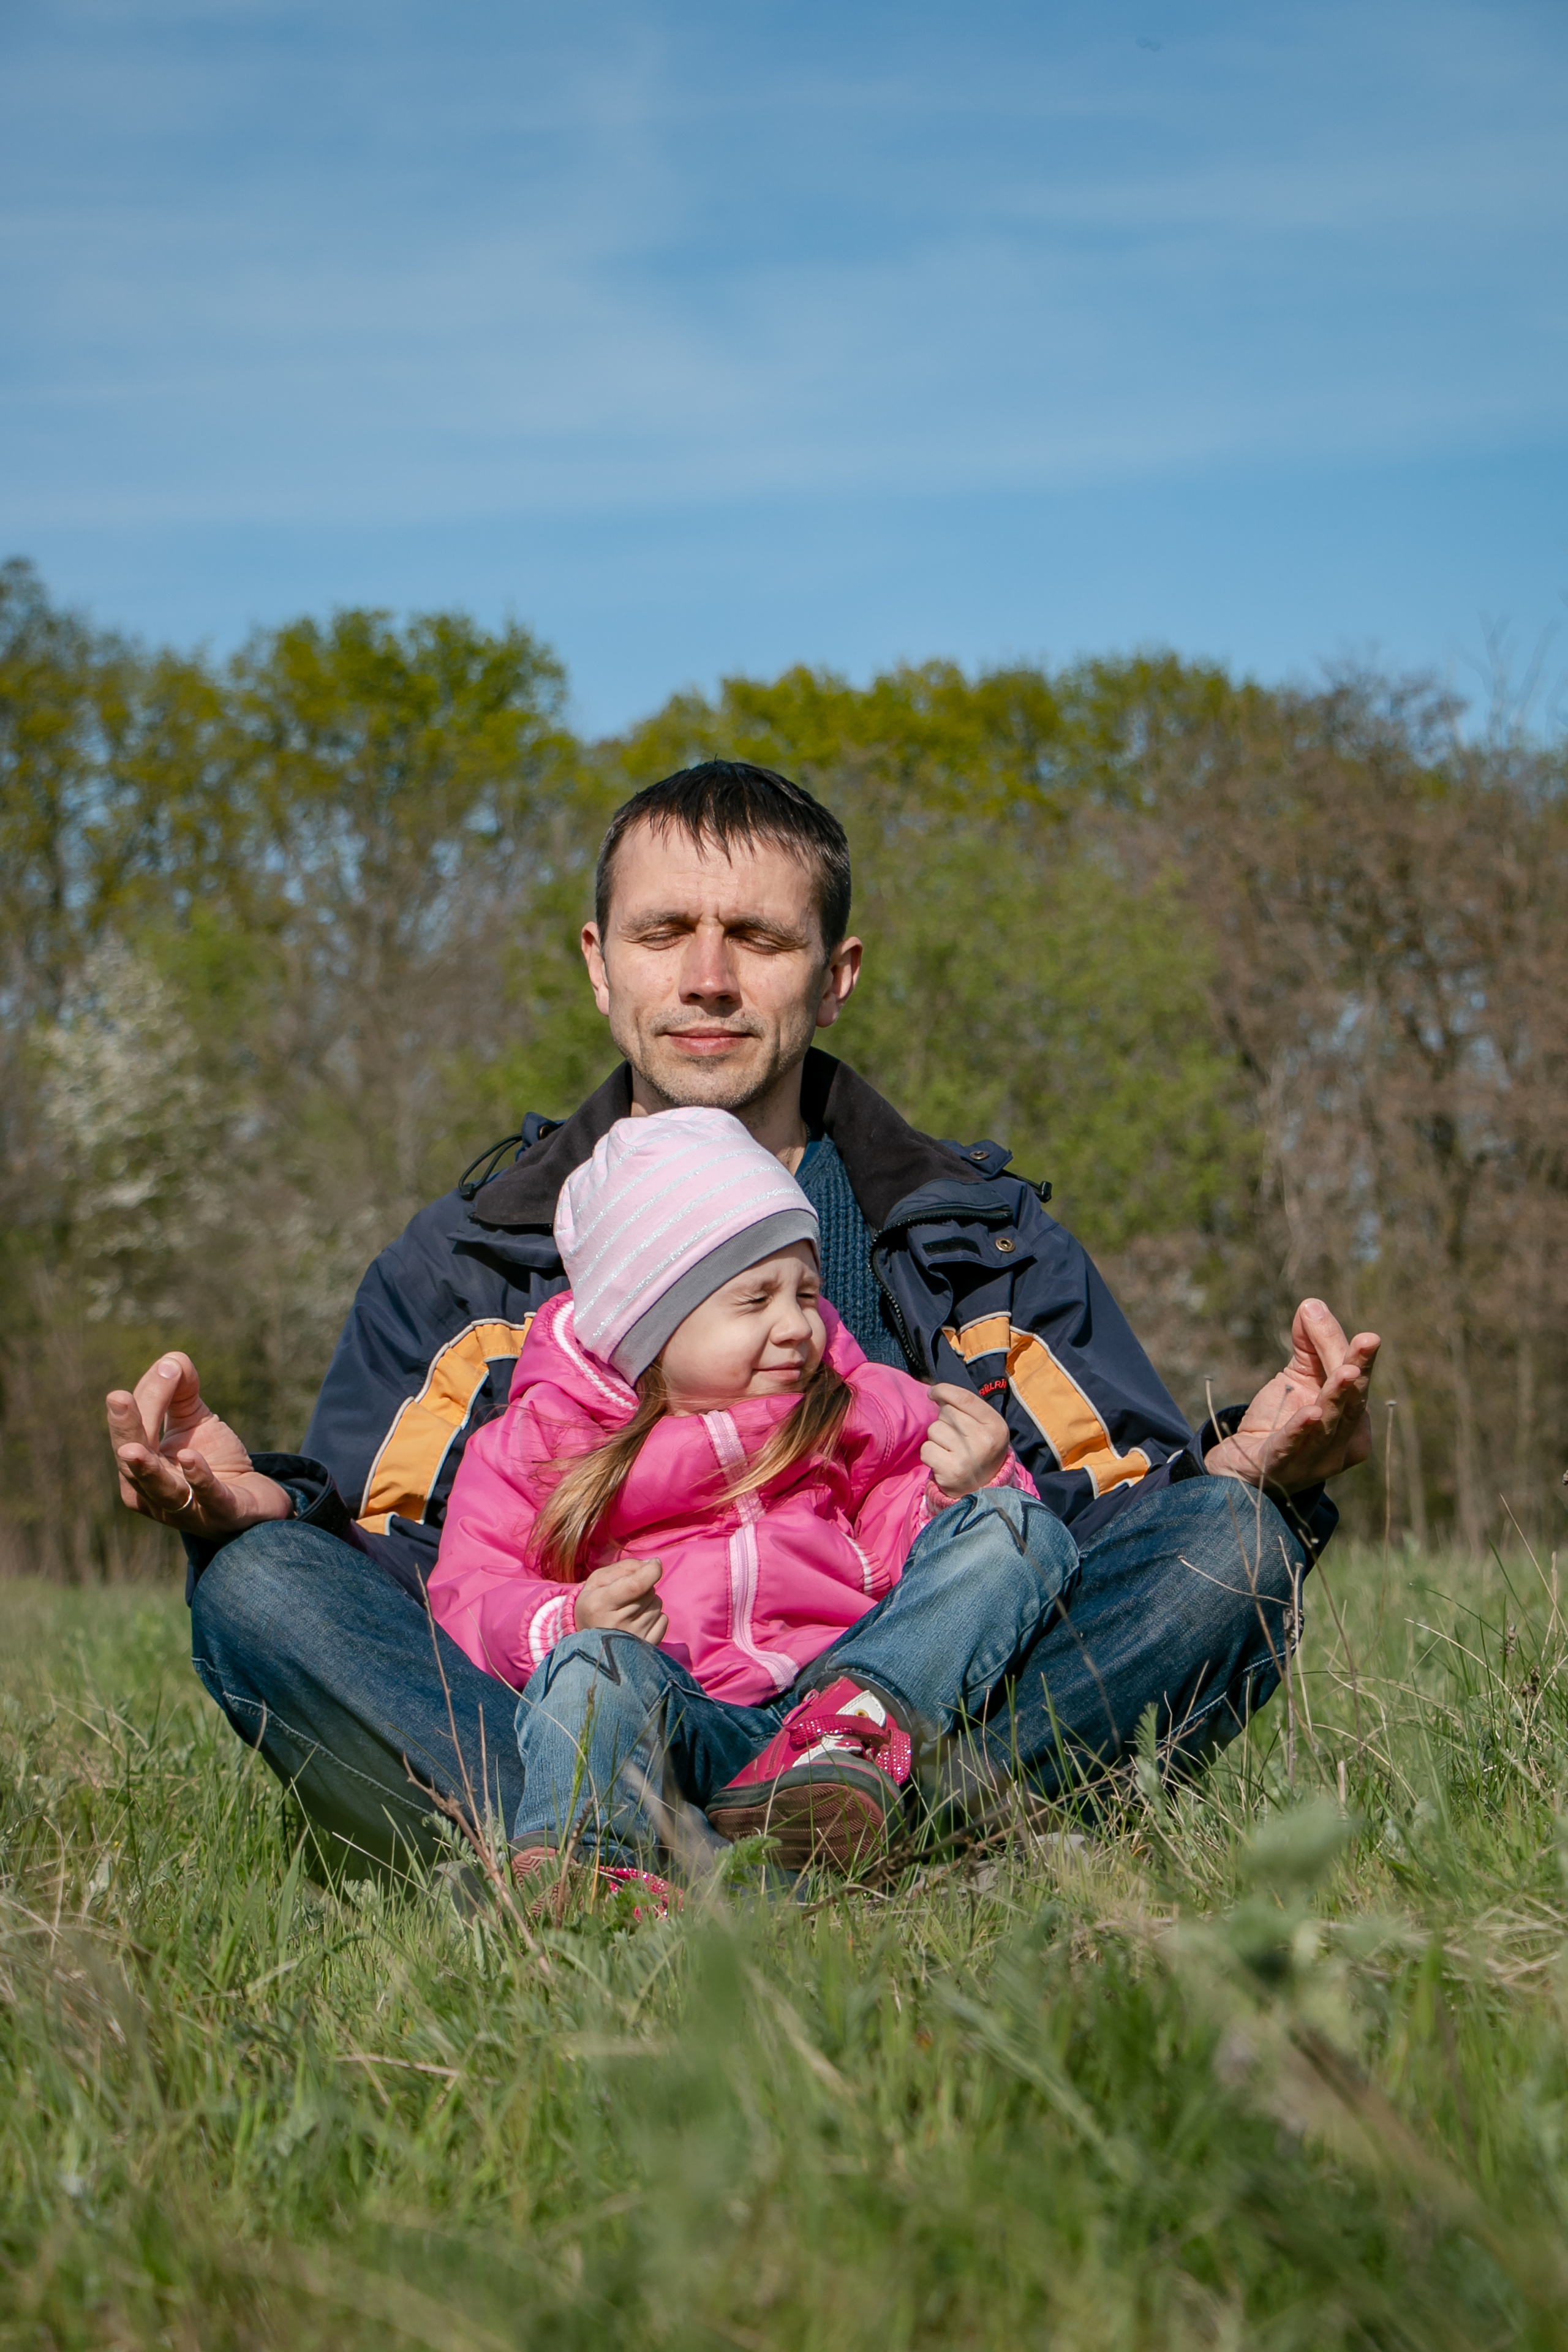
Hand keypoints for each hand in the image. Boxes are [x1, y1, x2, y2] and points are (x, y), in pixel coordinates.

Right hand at [106, 1352, 291, 1538]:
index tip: (168, 1367)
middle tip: (117, 1398)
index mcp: (139, 1471)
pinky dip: (197, 1479)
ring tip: (133, 1449)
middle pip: (133, 1462)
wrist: (253, 1502)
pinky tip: (190, 1458)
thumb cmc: (213, 1461)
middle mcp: (153, 1495)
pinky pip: (206, 1497)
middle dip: (126, 1430)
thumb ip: (181, 1391)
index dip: (149, 1397)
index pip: (136, 1431)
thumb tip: (172, 1360)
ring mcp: (185, 1510)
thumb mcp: (195, 1422)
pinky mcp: (220, 1513)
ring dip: (147, 1468)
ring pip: (160, 1488)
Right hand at [574, 1555, 667, 1644]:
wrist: (589, 1644)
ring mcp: (633, 1638)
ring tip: (631, 1610)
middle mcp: (617, 1623)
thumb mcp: (597, 1581)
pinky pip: (663, 1621)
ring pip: (657, 1605)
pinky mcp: (646, 1647)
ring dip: (649, 1602)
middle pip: (649, 1591)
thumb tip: (652, 1564)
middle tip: (628, 1595)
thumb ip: (623, 1568)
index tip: (654, 1564)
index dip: (651, 1571)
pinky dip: (655, 1617)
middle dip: (644, 1586)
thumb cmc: (593, 1606)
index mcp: (601, 1604)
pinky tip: (640, 1621)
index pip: (635, 1585)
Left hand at [921, 1382, 1010, 1497]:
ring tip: (950, 1450)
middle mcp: (984, 1440)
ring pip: (934, 1429)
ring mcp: (967, 1457)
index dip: (944, 1391)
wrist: (982, 1490)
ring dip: (936, 1438)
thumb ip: (965, 1407)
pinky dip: (930, 1454)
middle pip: (946, 1413)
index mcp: (995, 1425)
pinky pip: (926, 1449)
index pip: (964, 1398)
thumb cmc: (979, 1450)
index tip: (934, 1392)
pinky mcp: (950, 1471)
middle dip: (944, 1421)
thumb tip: (936, 1392)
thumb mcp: (984, 1426)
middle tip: (955, 1438)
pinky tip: (943, 1462)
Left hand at [1204, 1300, 1380, 1494]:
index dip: (1360, 1360)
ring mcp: (1315, 1462)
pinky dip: (1300, 1432)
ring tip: (1343, 1373)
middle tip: (1365, 1345)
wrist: (1245, 1463)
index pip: (1356, 1386)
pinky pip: (1292, 1448)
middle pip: (1348, 1405)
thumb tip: (1311, 1304)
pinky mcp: (1280, 1468)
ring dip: (1335, 1399)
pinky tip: (1310, 1414)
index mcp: (1352, 1420)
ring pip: (1328, 1426)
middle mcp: (1341, 1444)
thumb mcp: (1297, 1376)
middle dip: (1354, 1375)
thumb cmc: (1281, 1418)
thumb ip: (1309, 1343)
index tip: (1369, 1337)